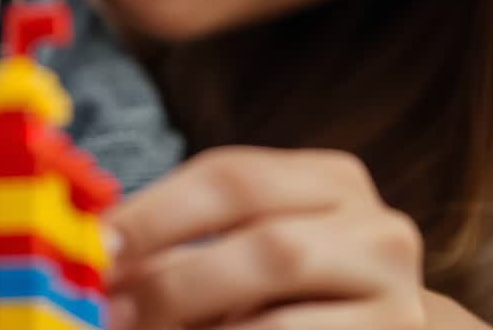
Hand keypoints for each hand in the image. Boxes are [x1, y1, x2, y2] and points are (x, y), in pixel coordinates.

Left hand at [102, 146, 428, 328]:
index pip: (232, 177)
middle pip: (267, 246)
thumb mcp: (245, 242)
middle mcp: (378, 231)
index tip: (96, 245)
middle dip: (175, 283)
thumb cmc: (287, 286)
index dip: (155, 212)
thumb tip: (94, 257)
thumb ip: (180, 240)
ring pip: (284, 321)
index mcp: (330, 179)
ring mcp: (398, 301)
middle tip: (112, 310)